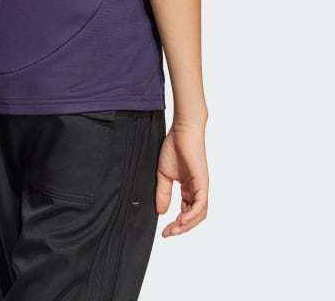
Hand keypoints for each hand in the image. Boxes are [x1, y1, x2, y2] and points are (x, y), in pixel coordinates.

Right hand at [155, 122, 208, 236]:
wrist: (181, 130)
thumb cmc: (173, 147)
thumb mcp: (163, 174)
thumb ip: (164, 193)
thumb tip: (161, 212)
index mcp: (189, 189)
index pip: (186, 212)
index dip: (176, 224)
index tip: (164, 231)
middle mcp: (197, 190)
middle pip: (194, 217)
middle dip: (181, 228)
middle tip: (168, 234)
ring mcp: (201, 187)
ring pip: (199, 214)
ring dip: (186, 225)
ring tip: (174, 229)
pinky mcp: (202, 182)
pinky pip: (200, 204)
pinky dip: (192, 215)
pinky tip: (181, 220)